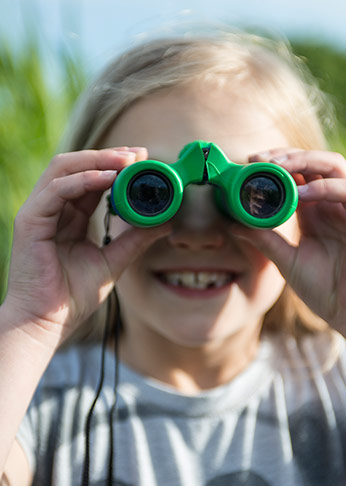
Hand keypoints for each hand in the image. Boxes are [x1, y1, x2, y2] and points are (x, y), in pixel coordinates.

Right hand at [4, 147, 169, 346]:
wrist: (47, 323)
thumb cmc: (73, 298)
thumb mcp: (113, 262)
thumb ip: (135, 240)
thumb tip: (166, 221)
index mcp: (69, 217)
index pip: (91, 180)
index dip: (115, 166)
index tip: (143, 160)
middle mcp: (52, 209)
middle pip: (77, 167)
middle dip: (109, 157)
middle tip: (138, 154)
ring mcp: (38, 212)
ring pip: (64, 169)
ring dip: (97, 161)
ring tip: (126, 160)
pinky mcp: (30, 221)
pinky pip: (57, 190)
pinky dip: (83, 180)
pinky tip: (108, 179)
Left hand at [233, 148, 345, 339]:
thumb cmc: (323, 289)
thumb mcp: (285, 259)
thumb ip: (263, 239)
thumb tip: (231, 223)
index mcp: (315, 210)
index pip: (299, 173)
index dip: (276, 163)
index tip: (250, 162)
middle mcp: (334, 203)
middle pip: (315, 162)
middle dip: (286, 155)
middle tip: (259, 159)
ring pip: (334, 166)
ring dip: (304, 161)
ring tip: (277, 167)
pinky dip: (325, 188)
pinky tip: (302, 194)